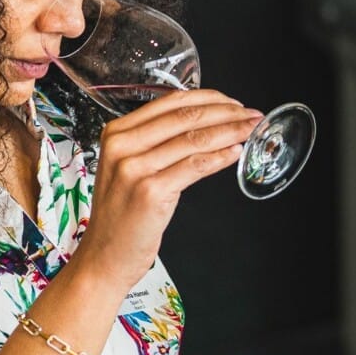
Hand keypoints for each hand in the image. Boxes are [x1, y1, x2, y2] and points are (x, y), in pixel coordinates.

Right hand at [69, 89, 263, 292]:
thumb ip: (155, 144)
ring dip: (230, 132)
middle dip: (226, 112)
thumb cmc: (120, 215)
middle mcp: (122, 146)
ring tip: (250, 131)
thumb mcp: (129, 168)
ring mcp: (134, 169)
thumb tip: (204, 123)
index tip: (232, 102)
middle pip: (184, 117)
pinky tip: (235, 153)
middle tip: (251, 115)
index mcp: (115, 133)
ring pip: (193, 140)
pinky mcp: (150, 192)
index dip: (208, 98)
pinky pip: (194, 166)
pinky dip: (219, 158)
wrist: (103, 256)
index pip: (169, 102)